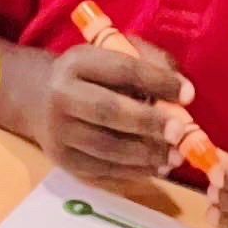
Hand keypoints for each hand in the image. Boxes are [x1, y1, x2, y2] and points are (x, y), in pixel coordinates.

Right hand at [35, 37, 195, 185]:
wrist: (38, 98)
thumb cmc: (89, 75)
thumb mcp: (112, 55)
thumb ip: (148, 63)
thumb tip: (183, 94)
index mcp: (77, 62)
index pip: (121, 70)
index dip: (156, 81)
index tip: (188, 94)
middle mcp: (62, 96)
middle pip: (108, 111)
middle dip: (149, 122)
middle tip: (180, 132)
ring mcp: (60, 132)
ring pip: (107, 148)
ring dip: (146, 154)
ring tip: (175, 156)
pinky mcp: (64, 161)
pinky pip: (103, 171)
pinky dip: (134, 172)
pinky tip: (155, 167)